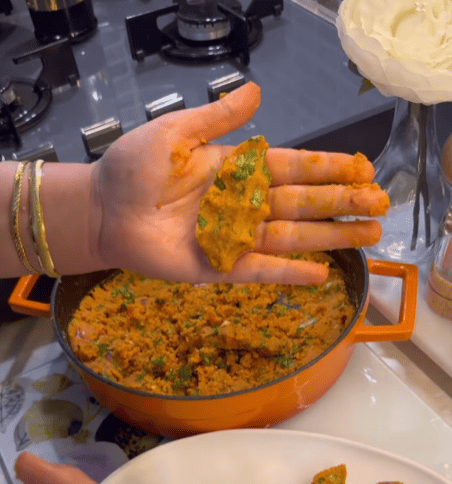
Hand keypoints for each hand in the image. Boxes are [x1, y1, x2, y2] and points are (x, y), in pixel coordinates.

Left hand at [91, 81, 386, 285]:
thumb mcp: (175, 133)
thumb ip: (216, 118)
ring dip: (329, 237)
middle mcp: (242, 204)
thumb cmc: (132, 169)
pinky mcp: (219, 268)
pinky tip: (321, 273)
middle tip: (380, 206)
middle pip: (302, 204)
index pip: (292, 168)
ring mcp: (233, 238)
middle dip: (342, 204)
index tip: (362, 169)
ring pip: (291, 237)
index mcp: (236, 169)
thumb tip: (256, 92)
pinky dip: (290, 273)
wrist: (102, 210)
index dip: (328, 169)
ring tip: (367, 236)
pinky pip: (261, 270)